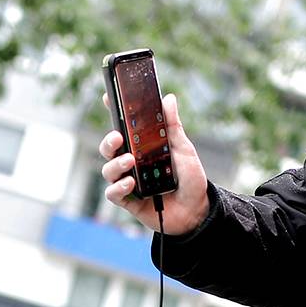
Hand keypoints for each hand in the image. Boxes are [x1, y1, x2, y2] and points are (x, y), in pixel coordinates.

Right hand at [98, 93, 210, 235]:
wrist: (197, 210)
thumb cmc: (190, 178)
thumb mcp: (183, 149)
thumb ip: (172, 126)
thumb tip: (168, 98)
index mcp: (142, 147)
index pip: (123, 128)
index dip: (113, 113)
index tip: (107, 97)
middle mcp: (132, 163)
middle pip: (109, 149)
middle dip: (108, 142)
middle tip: (118, 137)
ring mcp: (128, 181)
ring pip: (108, 170)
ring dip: (115, 164)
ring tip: (130, 161)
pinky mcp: (129, 201)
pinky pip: (113, 193)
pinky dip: (119, 187)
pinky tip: (131, 183)